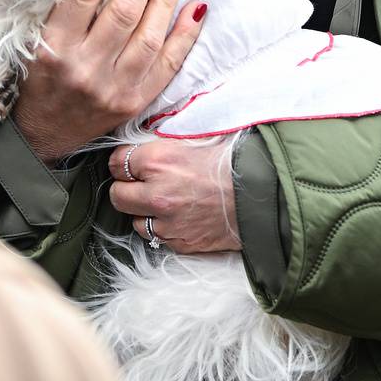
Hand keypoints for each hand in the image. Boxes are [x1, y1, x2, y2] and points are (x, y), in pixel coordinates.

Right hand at [11, 0, 206, 163]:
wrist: (42, 134)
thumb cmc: (39, 77)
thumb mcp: (38, 39)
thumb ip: (65, 5)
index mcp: (54, 47)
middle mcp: (84, 68)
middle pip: (123, 11)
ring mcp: (113, 88)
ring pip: (149, 35)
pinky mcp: (135, 102)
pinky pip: (169, 64)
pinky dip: (185, 34)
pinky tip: (195, 8)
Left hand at [108, 137, 240, 254]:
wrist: (263, 193)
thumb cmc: (231, 161)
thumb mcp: (192, 138)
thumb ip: (160, 143)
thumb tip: (137, 142)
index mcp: (157, 161)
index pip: (116, 163)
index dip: (124, 163)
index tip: (134, 164)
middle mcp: (157, 194)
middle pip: (117, 195)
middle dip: (127, 188)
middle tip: (142, 184)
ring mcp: (168, 222)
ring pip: (134, 219)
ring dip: (144, 212)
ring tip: (164, 201)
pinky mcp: (180, 241)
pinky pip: (157, 236)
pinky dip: (163, 227)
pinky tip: (178, 215)